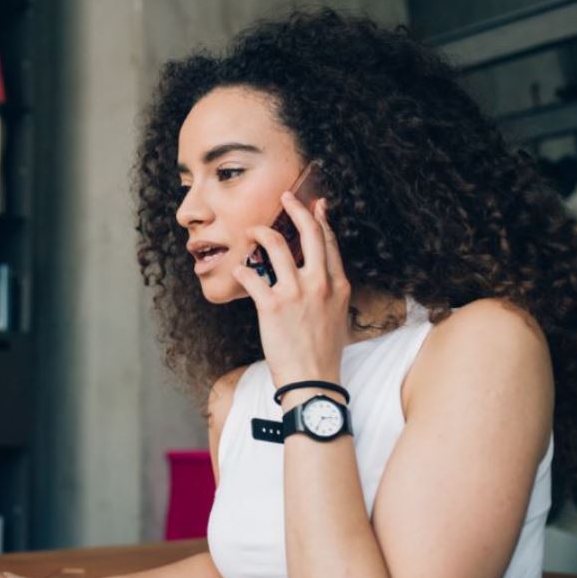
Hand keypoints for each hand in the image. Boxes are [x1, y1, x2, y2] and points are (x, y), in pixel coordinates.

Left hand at [231, 193, 350, 394]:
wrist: (313, 381)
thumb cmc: (323, 353)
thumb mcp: (338, 317)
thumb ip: (330, 293)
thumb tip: (320, 279)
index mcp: (338, 285)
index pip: (329, 243)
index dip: (321, 220)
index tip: (315, 206)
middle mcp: (320, 283)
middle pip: (310, 233)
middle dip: (296, 209)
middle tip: (285, 197)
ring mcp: (296, 293)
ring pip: (277, 246)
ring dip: (261, 232)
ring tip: (252, 230)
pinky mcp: (272, 306)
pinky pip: (251, 276)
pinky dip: (241, 270)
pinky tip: (238, 270)